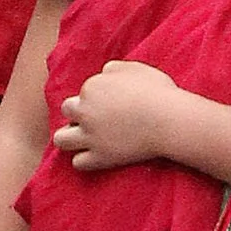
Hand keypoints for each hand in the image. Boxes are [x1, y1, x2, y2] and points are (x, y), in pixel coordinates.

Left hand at [52, 59, 187, 173]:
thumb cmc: (157, 92)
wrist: (169, 120)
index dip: (96, 97)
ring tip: (83, 138)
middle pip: (67, 111)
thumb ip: (113, 69)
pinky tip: (96, 155)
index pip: (84, 92)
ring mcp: (90, 136)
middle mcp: (85, 111)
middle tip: (95, 119)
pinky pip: (78, 162)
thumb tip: (103, 73)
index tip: (113, 103)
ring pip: (61, 139)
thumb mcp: (135, 68)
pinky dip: (85, 160)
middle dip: (78, 114)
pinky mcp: (100, 157)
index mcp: (92, 87)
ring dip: (69, 137)